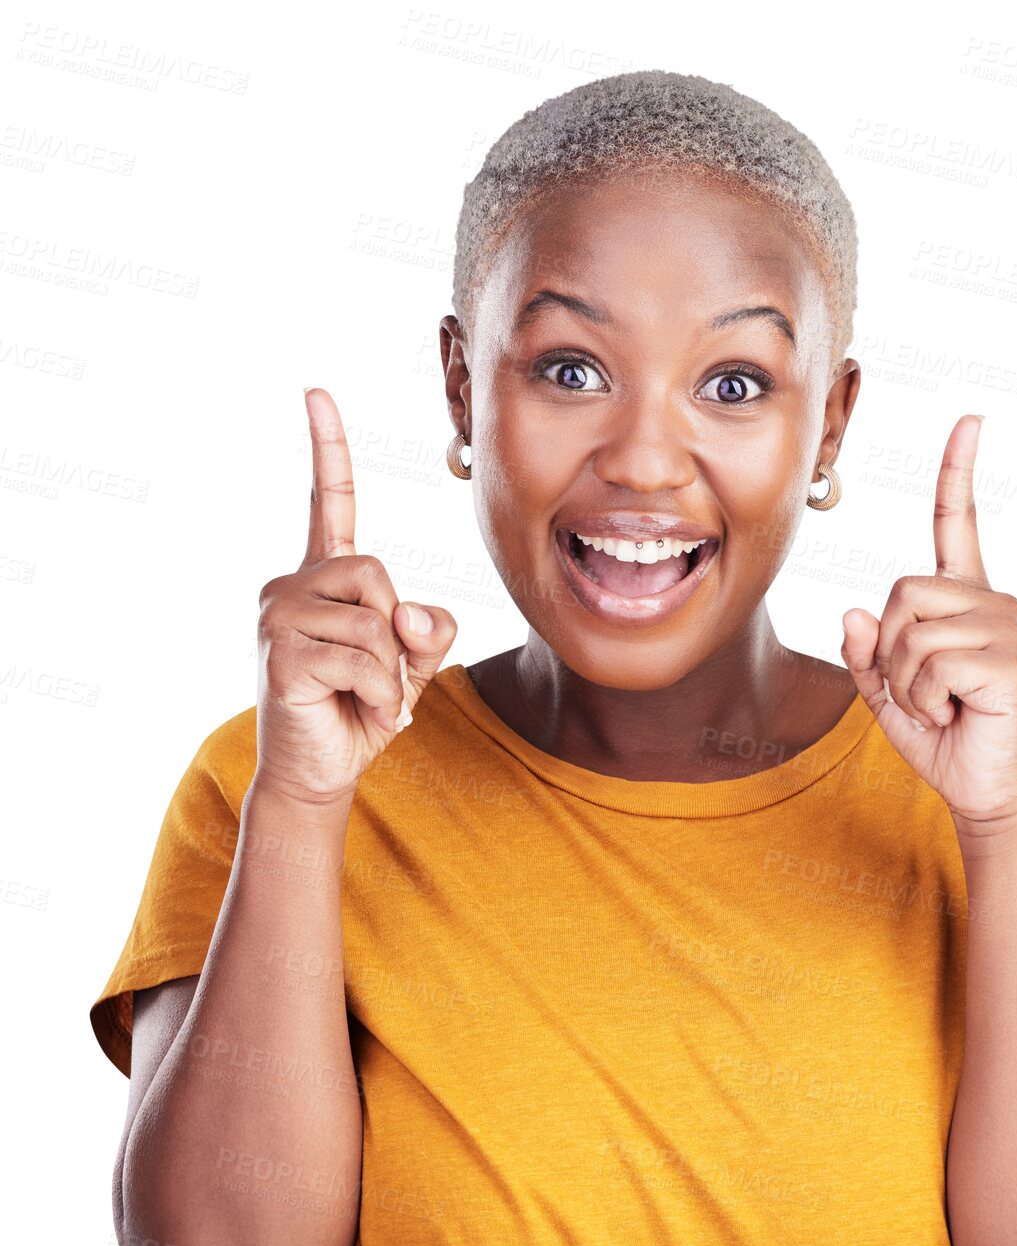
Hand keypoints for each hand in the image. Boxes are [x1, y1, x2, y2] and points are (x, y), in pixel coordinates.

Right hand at [253, 388, 457, 805]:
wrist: (320, 770)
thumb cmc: (360, 710)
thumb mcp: (412, 663)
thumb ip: (427, 629)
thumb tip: (408, 616)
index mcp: (323, 578)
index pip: (327, 503)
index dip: (327, 448)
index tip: (316, 392)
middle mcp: (291, 585)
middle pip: (375, 571)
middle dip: (396, 631)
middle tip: (381, 675)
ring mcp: (278, 616)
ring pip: (373, 620)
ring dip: (391, 672)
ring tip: (368, 697)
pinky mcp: (280, 653)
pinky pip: (362, 657)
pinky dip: (380, 693)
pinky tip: (362, 711)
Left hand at [840, 414, 1016, 827]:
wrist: (983, 790)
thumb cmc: (941, 739)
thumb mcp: (885, 694)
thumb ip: (866, 654)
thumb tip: (853, 614)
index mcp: (966, 600)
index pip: (959, 524)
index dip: (958, 472)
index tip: (970, 419)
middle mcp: (993, 602)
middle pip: (901, 589)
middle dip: (889, 648)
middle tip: (923, 690)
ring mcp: (1007, 627)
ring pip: (910, 627)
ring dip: (905, 679)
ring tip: (942, 704)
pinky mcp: (1008, 660)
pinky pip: (929, 661)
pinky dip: (922, 696)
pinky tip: (954, 712)